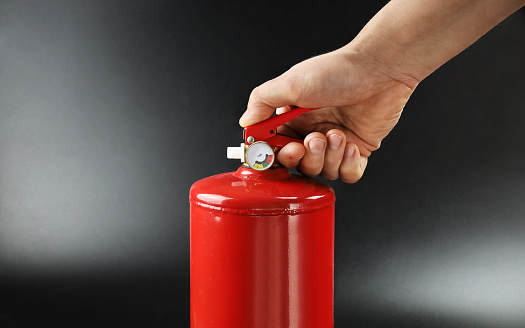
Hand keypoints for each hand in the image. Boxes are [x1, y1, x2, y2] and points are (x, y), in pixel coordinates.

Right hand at [239, 47, 416, 182]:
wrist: (380, 71)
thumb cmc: (338, 72)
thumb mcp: (292, 82)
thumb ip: (262, 101)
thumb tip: (245, 122)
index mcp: (292, 117)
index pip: (272, 147)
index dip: (271, 155)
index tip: (274, 152)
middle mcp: (311, 131)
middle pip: (296, 165)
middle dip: (303, 158)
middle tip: (312, 141)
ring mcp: (334, 142)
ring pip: (321, 171)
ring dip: (328, 157)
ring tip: (337, 134)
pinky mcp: (357, 150)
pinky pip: (347, 175)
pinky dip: (348, 166)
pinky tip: (352, 145)